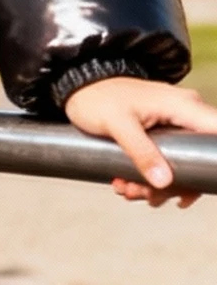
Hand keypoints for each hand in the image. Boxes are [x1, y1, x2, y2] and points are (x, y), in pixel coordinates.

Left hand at [63, 75, 216, 207]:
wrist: (81, 88)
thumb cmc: (98, 99)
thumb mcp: (118, 125)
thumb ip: (141, 152)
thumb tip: (165, 183)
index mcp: (184, 106)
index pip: (216, 132)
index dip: (213, 160)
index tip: (197, 184)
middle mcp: (186, 114)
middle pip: (199, 158)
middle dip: (173, 185)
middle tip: (145, 196)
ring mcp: (176, 125)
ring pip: (181, 166)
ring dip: (157, 186)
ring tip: (128, 190)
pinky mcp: (164, 135)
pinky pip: (167, 162)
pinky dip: (149, 178)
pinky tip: (127, 185)